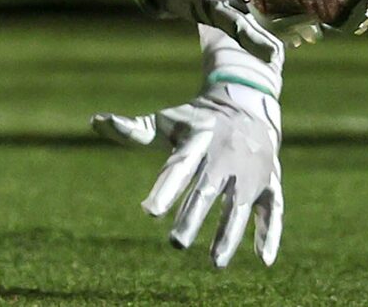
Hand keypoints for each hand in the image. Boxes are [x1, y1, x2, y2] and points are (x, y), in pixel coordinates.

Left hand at [92, 84, 282, 269]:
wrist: (246, 103)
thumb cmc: (196, 120)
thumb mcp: (167, 122)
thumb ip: (134, 130)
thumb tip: (94, 122)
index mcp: (197, 139)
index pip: (178, 166)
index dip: (165, 188)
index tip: (148, 212)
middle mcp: (224, 156)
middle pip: (205, 190)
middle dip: (192, 217)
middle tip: (175, 243)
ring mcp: (249, 170)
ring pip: (238, 205)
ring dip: (228, 234)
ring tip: (214, 263)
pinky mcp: (269, 181)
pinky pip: (273, 208)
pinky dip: (269, 232)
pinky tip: (263, 260)